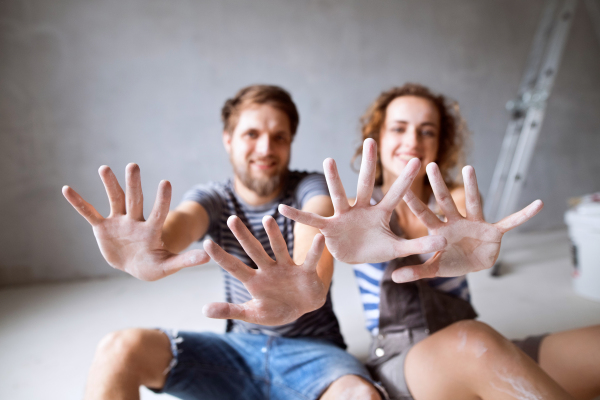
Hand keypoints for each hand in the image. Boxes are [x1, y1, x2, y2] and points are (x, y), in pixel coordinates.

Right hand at [62, 163, 208, 280]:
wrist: (136, 266)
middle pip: (135, 200)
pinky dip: (79, 203)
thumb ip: (186, 260)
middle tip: (133, 165)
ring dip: (110, 185)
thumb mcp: (169, 265)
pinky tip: (67, 189)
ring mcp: (119, 222)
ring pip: (115, 200)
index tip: (165, 182)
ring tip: (104, 168)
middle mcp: (135, 221)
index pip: (158, 212)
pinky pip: (89, 214)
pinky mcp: (103, 228)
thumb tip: (209, 256)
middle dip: (134, 184)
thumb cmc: (154, 265)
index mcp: (152, 231)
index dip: (162, 199)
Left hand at [202, 215, 326, 325]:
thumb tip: (204, 310)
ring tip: (267, 219)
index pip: (234, 266)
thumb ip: (230, 310)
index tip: (206, 243)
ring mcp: (287, 268)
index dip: (221, 256)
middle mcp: (268, 270)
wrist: (303, 308)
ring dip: (274, 235)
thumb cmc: (276, 309)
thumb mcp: (252, 313)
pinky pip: (310, 259)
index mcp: (254, 281)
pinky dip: (315, 250)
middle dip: (243, 236)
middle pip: (253, 250)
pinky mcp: (305, 272)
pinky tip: (318, 237)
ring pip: (279, 248)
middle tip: (231, 219)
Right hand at [278, 138, 446, 263]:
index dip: (406, 178)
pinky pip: (313, 221)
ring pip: (339, 194)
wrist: (353, 259)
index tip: (417, 159)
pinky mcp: (329, 228)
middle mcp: (362, 209)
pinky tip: (282, 209)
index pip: (396, 194)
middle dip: (369, 164)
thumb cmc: (375, 250)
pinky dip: (299, 216)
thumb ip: (417, 245)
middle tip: (370, 140)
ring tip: (329, 159)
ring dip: (334, 179)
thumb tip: (443, 241)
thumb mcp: (397, 250)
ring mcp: (344, 216)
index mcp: (381, 213)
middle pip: (367, 183)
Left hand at [392, 163, 543, 281]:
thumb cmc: (451, 262)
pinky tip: (537, 205)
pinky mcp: (493, 230)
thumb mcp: (434, 269)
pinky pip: (510, 222)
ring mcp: (474, 224)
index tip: (402, 188)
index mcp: (440, 230)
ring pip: (472, 202)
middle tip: (429, 164)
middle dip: (438, 185)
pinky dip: (524, 215)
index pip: (424, 215)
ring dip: (471, 186)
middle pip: (445, 201)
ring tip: (468, 168)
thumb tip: (393, 278)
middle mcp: (455, 222)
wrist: (473, 265)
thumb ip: (416, 271)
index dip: (414, 203)